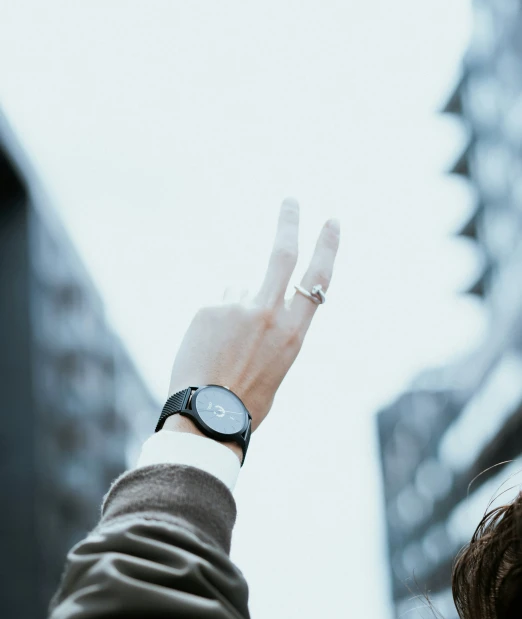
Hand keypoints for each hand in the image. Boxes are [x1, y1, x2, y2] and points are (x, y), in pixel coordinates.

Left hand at [167, 197, 339, 438]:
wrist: (207, 417)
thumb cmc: (245, 401)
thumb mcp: (275, 366)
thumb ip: (269, 328)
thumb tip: (244, 295)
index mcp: (294, 332)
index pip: (317, 279)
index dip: (327, 247)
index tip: (332, 221)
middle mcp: (269, 313)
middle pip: (282, 255)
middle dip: (290, 223)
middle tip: (291, 200)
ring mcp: (238, 307)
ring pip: (238, 294)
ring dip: (233, 315)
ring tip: (222, 353)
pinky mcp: (210, 308)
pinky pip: (214, 309)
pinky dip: (211, 326)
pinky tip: (206, 352)